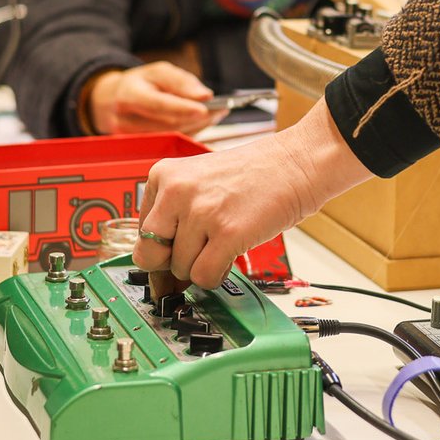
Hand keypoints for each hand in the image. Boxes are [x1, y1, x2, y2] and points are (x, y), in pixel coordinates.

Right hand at [88, 62, 224, 134]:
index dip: (183, 108)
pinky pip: (170, 143)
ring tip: (215, 114)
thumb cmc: (137, 84)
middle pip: (169, 123)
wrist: (109, 101)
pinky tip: (201, 124)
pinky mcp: (139, 150)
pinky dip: (189, 133)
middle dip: (197, 117)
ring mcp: (131, 139)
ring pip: (172, 136)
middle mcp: (125, 120)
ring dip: (197, 126)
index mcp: (128, 95)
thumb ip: (181, 81)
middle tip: (220, 109)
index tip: (205, 108)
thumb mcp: (156, 72)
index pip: (158, 104)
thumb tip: (204, 95)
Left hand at [134, 100, 371, 286]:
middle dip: (172, 264)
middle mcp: (176, 191)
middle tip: (196, 256)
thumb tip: (158, 264)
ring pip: (180, 269)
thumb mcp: (199, 180)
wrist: (297, 162)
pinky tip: (231, 257)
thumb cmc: (256, 174)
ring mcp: (201, 212)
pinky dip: (216, 276)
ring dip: (203, 266)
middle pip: (150, 255)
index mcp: (164, 175)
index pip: (142, 232)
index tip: (177, 251)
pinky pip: (204, 276)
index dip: (163, 247)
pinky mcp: (227, 233)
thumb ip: (174, 212)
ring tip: (224, 243)